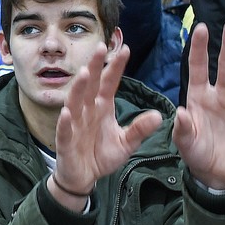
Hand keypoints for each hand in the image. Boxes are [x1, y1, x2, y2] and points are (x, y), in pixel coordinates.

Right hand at [48, 41, 163, 211]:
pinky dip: (65, 121)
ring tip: (84, 73)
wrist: (84, 176)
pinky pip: (65, 129)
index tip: (125, 49)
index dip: (116, 67)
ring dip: (78, 87)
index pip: (109, 83)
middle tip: (100, 47)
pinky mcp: (65, 141)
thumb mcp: (126, 143)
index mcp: (102, 107)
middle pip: (91, 85)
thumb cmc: (101, 155)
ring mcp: (75, 124)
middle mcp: (87, 110)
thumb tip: (159, 115)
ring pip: (75, 101)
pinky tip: (68, 112)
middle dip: (95, 67)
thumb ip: (140, 129)